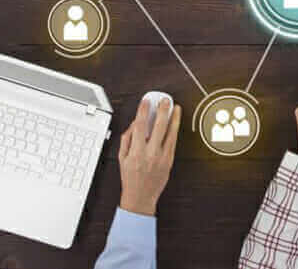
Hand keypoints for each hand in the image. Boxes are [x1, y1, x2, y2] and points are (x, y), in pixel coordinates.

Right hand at [118, 98, 181, 215]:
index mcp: (136, 152)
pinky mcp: (169, 161)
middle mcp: (150, 154)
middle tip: (165, 100)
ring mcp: (161, 157)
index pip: (139, 126)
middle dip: (162, 110)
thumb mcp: (121, 158)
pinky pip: (173, 143)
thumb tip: (133, 124)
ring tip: (175, 107)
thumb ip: (126, 139)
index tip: (146, 101)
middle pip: (158, 127)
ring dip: (173, 118)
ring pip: (170, 133)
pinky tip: (176, 123)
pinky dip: (175, 131)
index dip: (143, 111)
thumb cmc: (130, 178)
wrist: (141, 197)